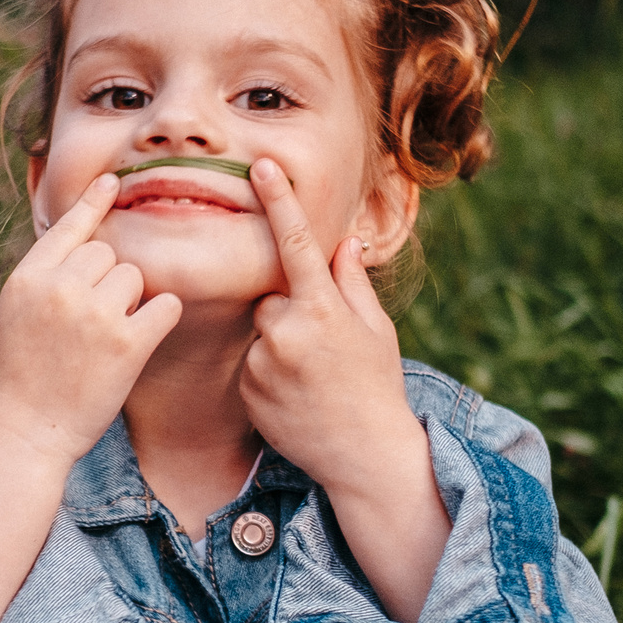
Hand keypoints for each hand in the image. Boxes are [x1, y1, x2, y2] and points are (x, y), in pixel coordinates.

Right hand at [0, 172, 183, 470]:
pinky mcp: (128, 344)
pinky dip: (160, 317)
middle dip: (106, 281)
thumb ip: (14, 292)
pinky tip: (145, 335)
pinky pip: (165, 306)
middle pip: (107, 254)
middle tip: (91, 322)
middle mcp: (61, 288)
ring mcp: (95, 315)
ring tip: (107, 338)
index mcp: (27, 279)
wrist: (25, 436)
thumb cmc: (6, 384)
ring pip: (136, 279)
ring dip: (130, 303)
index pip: (68, 227)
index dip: (93, 202)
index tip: (113, 182)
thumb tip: (34, 274)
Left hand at [240, 160, 448, 622]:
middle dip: (293, 311)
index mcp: (324, 309)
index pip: (296, 244)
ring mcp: (262, 361)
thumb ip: (352, 283)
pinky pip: (251, 362)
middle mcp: (287, 330)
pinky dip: (267, 372)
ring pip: (262, 329)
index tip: (259, 166)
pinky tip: (294, 396)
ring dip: (280, 343)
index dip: (278, 201)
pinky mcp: (246, 387)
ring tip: (311, 377)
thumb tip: (342, 243)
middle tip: (324, 350)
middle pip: (273, 296)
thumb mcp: (376, 330)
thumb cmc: (376, 387)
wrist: (363, 456)